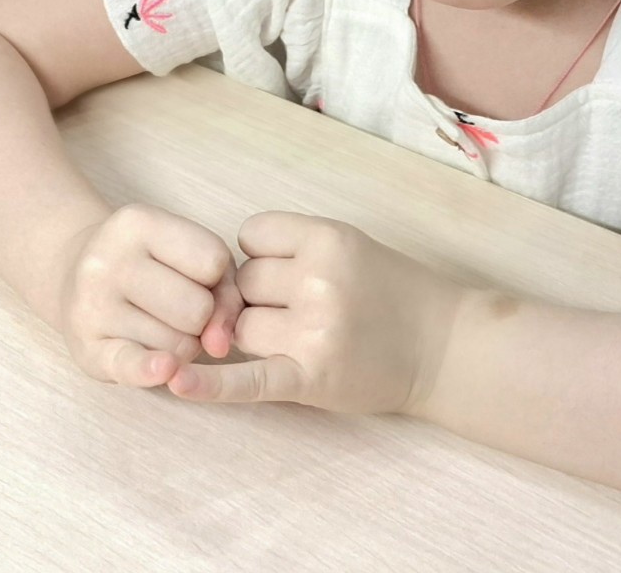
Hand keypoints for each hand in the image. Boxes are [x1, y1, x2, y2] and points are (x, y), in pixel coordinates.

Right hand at [56, 202, 244, 387]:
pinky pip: (131, 366)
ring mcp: (92, 305)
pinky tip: (165, 367)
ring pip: (178, 344)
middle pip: (198, 309)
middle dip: (201, 316)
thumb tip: (218, 346)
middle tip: (178, 308)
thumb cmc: (151, 264)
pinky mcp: (85, 349)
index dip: (216, 276)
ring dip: (183, 345)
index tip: (194, 274)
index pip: (213, 261)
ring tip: (160, 325)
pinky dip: (153, 370)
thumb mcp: (191, 254)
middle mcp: (108, 260)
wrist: (73, 272)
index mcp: (138, 222)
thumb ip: (225, 292)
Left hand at [164, 212, 464, 415]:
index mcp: (328, 238)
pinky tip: (177, 382)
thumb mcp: (350, 244)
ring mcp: (314, 331)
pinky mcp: (311, 377)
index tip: (287, 267)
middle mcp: (319, 280)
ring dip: (256, 334)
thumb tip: (224, 276)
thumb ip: (294, 248)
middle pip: (242, 283)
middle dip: (259, 296)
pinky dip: (211, 384)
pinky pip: (248, 378)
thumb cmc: (394, 291)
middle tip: (303, 308)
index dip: (261, 254)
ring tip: (303, 336)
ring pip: (241, 327)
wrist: (443, 345)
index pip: (251, 236)